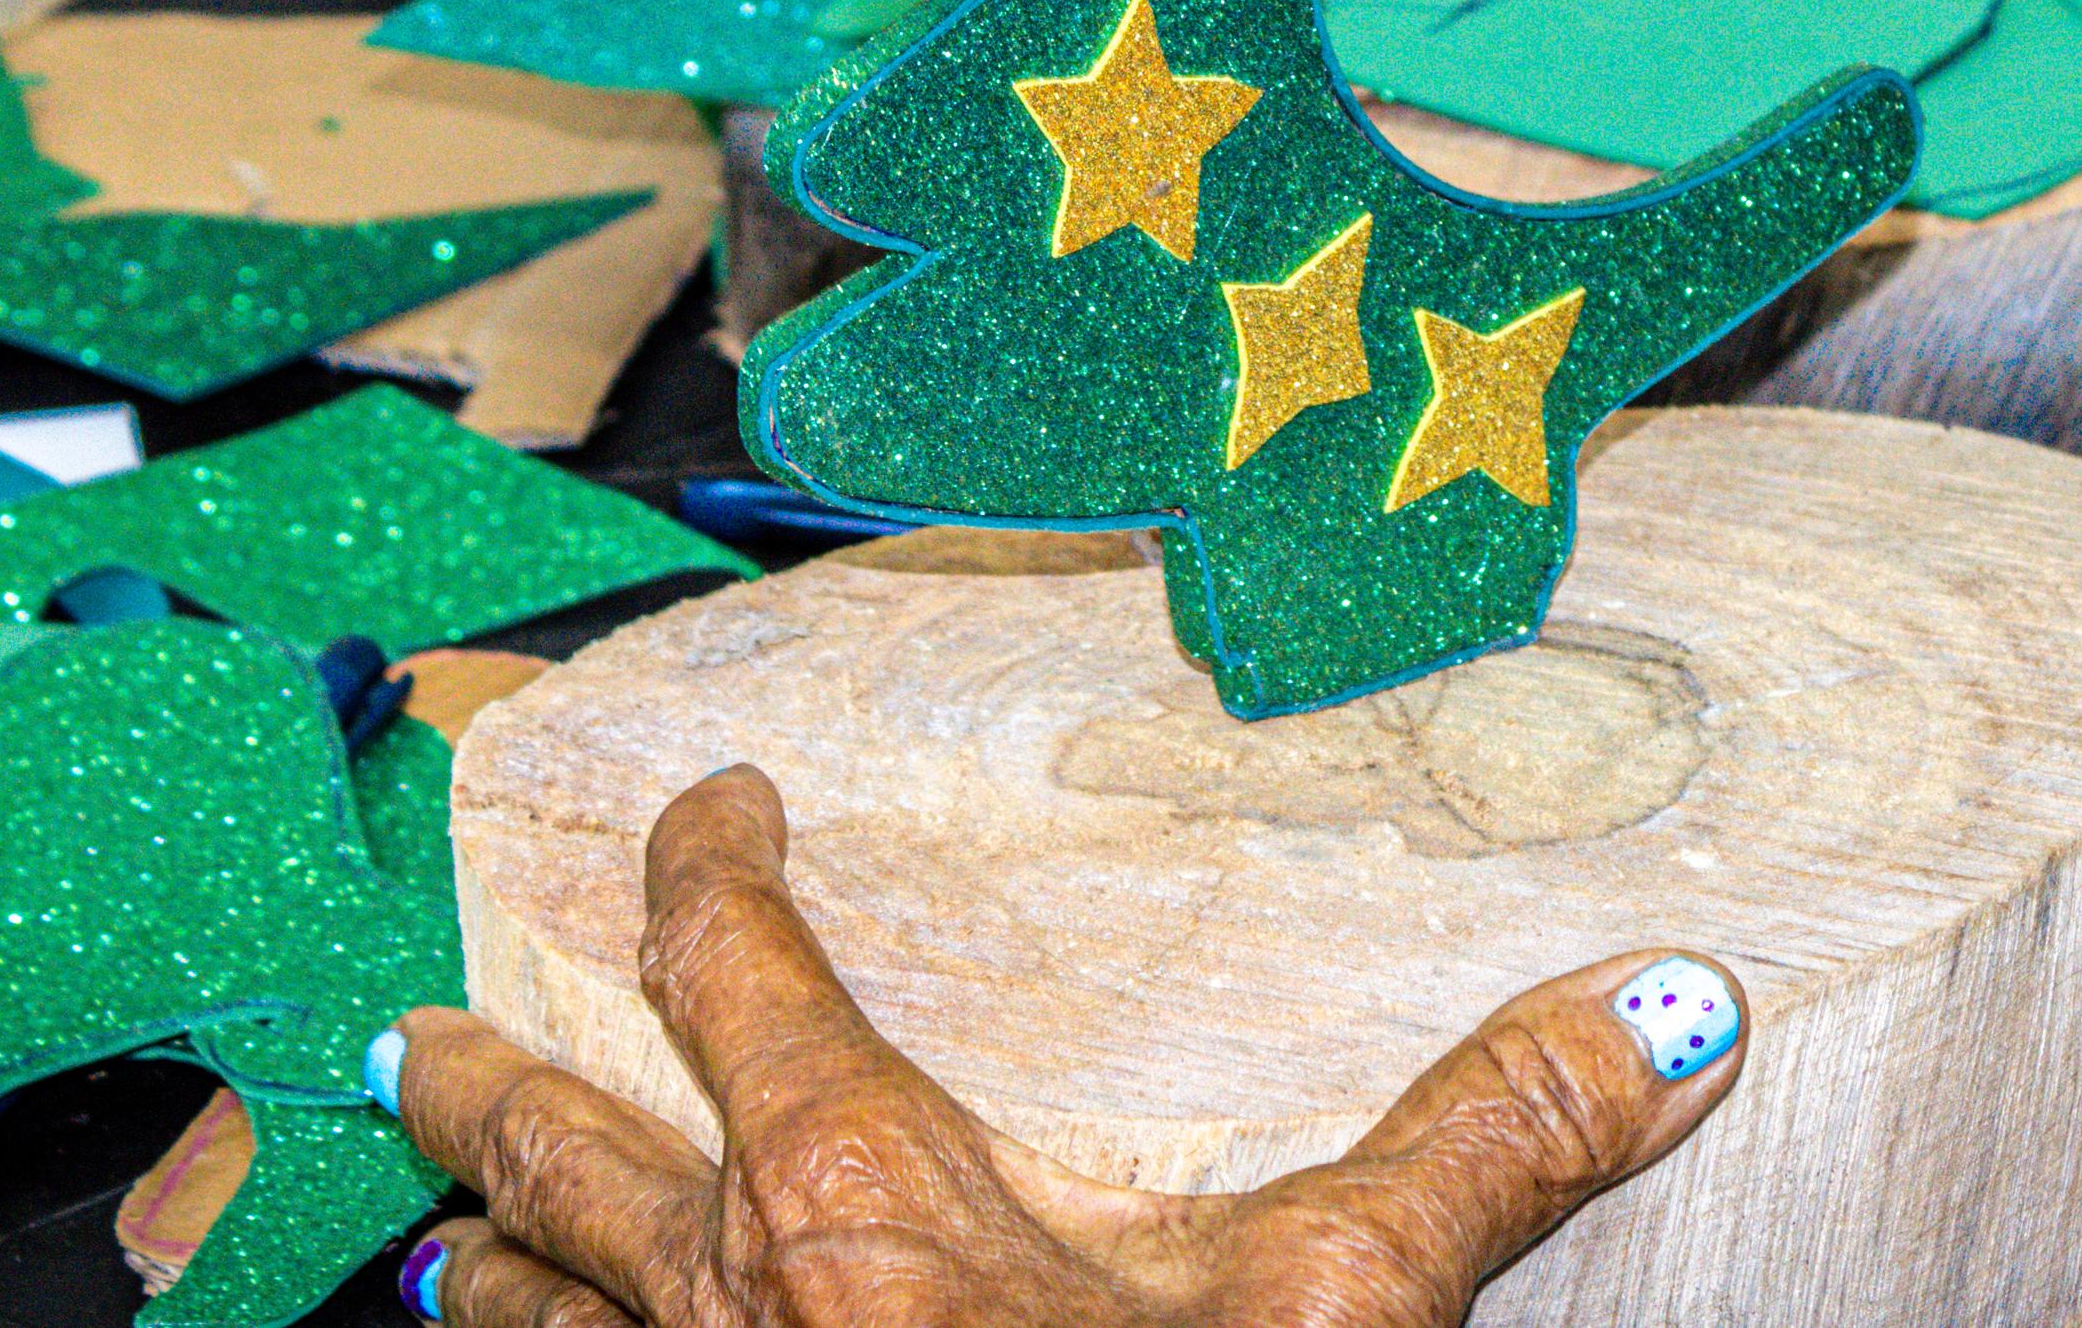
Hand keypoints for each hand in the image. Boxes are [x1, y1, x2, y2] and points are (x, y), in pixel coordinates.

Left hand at [383, 767, 1748, 1326]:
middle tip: (411, 1041)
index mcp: (852, 1191)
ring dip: (487, 1274)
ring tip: (446, 1246)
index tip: (711, 805)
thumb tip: (1671, 1003)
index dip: (707, 868)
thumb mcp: (1344, 1309)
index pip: (737, 968)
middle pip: (561, 1159)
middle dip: (487, 1091)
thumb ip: (1490, 1138)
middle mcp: (727, 1304)